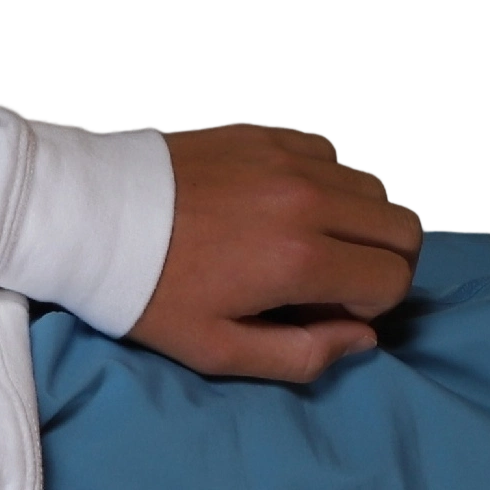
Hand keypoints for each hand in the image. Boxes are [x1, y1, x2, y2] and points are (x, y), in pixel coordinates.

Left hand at [131, 121, 425, 384]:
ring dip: (357, 222)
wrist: (85, 217)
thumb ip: (301, 355)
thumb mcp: (215, 349)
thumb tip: (362, 339)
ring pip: (374, 189)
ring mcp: (290, 158)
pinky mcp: (266, 133)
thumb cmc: (145, 292)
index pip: (394, 280)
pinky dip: (327, 183)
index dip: (369, 307)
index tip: (325, 311)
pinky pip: (332, 154)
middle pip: (404, 229)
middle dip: (381, 263)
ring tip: (305, 243)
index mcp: (299, 258)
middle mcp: (309, 199)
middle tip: (332, 280)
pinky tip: (282, 206)